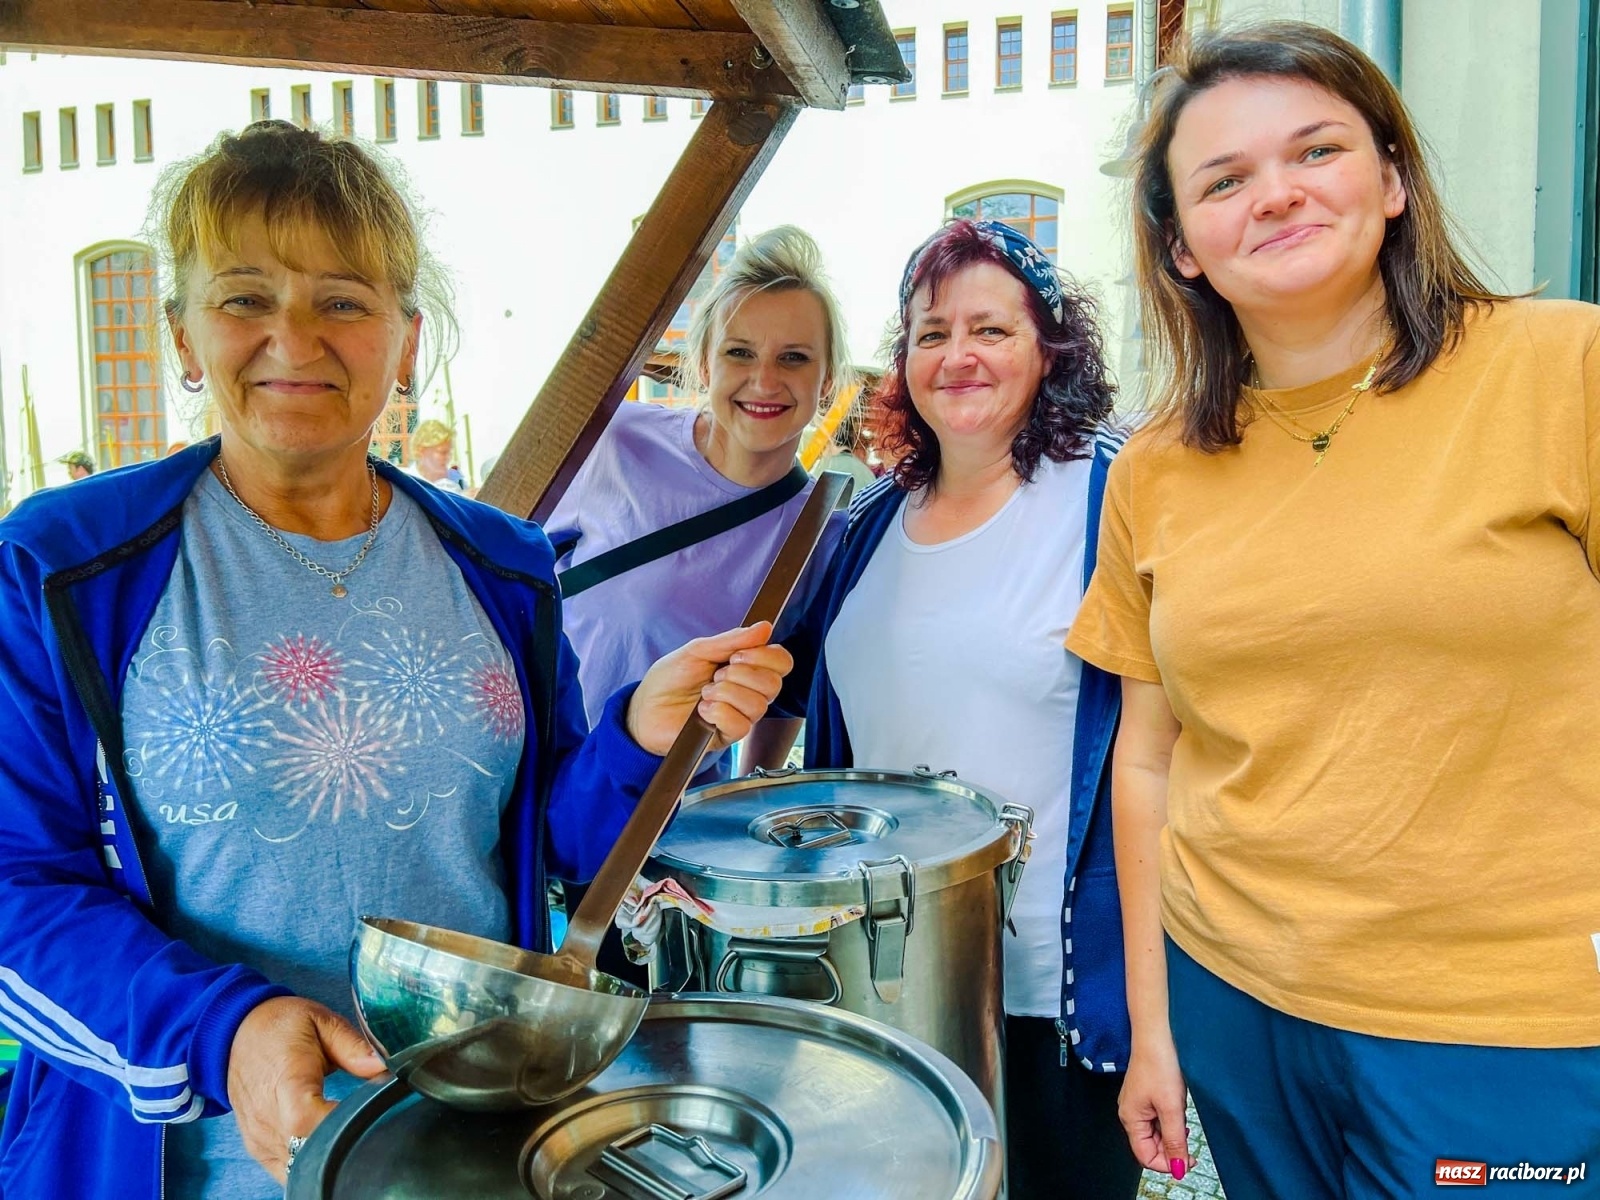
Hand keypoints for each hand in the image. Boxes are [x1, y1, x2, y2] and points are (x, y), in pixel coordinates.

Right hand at [226, 995, 386, 1183]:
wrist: (235, 1034)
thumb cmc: (281, 1027)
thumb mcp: (321, 1021)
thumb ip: (353, 1046)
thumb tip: (383, 1066)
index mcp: (286, 1084)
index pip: (307, 1122)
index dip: (341, 1127)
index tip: (369, 1115)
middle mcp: (268, 1118)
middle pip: (308, 1153)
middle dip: (342, 1145)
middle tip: (365, 1124)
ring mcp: (260, 1139)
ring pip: (298, 1169)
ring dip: (326, 1156)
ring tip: (346, 1131)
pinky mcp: (258, 1150)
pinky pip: (286, 1172)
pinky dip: (308, 1163)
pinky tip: (326, 1144)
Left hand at [627, 622, 792, 754]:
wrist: (644, 709)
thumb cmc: (670, 679)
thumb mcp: (697, 650)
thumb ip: (731, 640)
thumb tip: (764, 628)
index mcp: (746, 668)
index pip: (781, 662)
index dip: (766, 657)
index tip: (738, 655)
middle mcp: (749, 692)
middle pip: (774, 684)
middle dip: (742, 674)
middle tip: (717, 674)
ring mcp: (740, 715)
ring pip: (758, 705)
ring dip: (726, 693)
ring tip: (705, 693)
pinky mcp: (728, 735)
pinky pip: (741, 724)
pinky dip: (719, 712)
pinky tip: (703, 711)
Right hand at [1119, 1038, 1191, 1177]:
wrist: (1156, 1036)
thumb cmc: (1159, 1066)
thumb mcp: (1172, 1108)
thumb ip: (1174, 1141)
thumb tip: (1177, 1169)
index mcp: (1131, 1120)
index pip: (1145, 1157)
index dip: (1167, 1164)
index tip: (1187, 1160)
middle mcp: (1130, 1114)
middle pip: (1150, 1146)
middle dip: (1171, 1147)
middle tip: (1189, 1140)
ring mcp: (1137, 1105)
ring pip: (1156, 1133)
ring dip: (1172, 1132)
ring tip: (1182, 1117)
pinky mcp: (1145, 1096)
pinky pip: (1157, 1119)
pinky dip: (1170, 1120)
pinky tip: (1178, 1108)